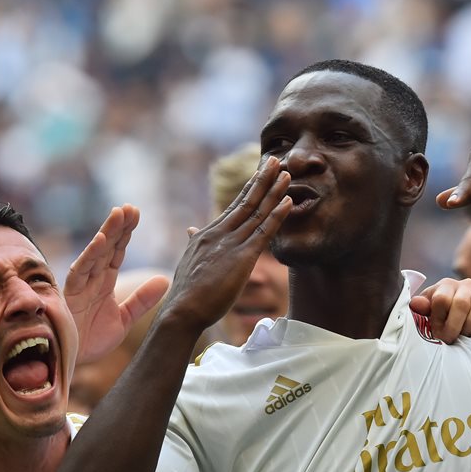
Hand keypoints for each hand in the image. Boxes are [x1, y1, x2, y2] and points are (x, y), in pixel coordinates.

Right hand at [65, 205, 169, 364]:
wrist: (71, 362)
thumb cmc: (91, 340)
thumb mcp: (124, 319)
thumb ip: (142, 300)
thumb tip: (165, 279)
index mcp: (104, 282)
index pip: (117, 252)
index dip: (126, 233)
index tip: (136, 214)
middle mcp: (92, 279)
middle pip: (107, 247)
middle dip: (118, 226)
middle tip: (131, 207)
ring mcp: (80, 284)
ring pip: (95, 253)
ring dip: (107, 233)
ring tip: (119, 213)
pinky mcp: (70, 293)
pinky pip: (81, 270)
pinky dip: (91, 255)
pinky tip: (102, 239)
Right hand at [161, 157, 292, 332]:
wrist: (181, 311)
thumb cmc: (186, 294)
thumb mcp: (189, 262)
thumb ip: (193, 244)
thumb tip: (191, 230)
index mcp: (207, 235)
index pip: (233, 207)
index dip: (249, 189)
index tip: (260, 173)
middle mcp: (219, 233)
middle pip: (246, 201)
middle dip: (262, 179)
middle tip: (275, 159)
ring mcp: (230, 244)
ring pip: (256, 211)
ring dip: (274, 190)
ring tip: (286, 172)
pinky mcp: (242, 258)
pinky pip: (264, 231)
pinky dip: (278, 215)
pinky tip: (289, 201)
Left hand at [409, 277, 470, 342]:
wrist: (456, 317)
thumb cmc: (440, 318)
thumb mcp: (427, 314)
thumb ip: (422, 309)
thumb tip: (416, 304)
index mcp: (445, 286)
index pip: (441, 300)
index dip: (439, 320)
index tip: (437, 334)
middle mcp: (464, 285)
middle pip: (461, 303)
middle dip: (455, 326)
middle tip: (451, 340)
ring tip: (468, 335)